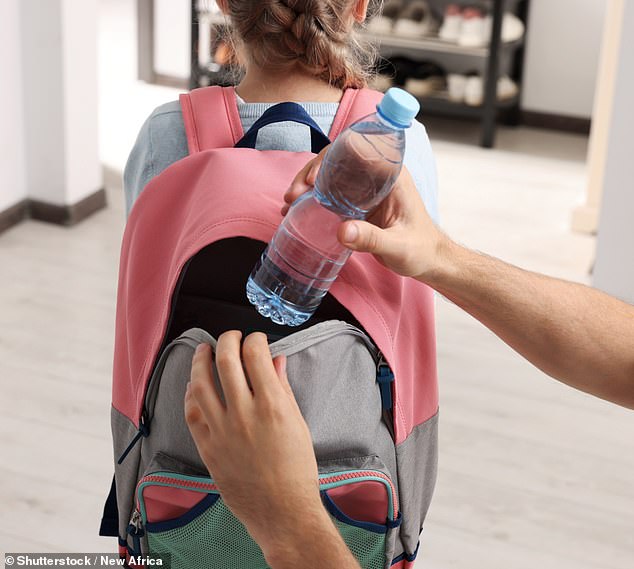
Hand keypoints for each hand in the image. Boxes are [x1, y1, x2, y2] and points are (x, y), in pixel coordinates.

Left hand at [184, 331, 330, 559]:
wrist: (282, 510)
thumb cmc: (297, 469)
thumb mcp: (297, 424)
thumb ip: (282, 388)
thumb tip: (275, 360)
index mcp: (271, 405)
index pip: (255, 355)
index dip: (254, 339)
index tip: (256, 339)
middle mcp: (243, 413)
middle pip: (225, 361)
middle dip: (227, 340)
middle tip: (230, 336)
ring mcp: (221, 431)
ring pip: (201, 383)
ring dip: (201, 361)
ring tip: (204, 350)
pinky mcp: (207, 447)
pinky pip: (191, 412)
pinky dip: (191, 392)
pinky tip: (195, 384)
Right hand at [283, 147, 449, 280]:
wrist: (428, 261)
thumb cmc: (421, 250)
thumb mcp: (398, 246)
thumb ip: (372, 240)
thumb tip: (343, 231)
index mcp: (391, 174)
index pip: (358, 149)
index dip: (331, 158)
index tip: (312, 179)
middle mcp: (376, 176)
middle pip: (337, 160)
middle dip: (311, 172)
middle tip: (293, 195)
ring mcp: (365, 189)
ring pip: (330, 175)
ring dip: (307, 185)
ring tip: (289, 204)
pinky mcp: (357, 204)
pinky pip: (331, 194)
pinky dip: (312, 199)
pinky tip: (296, 211)